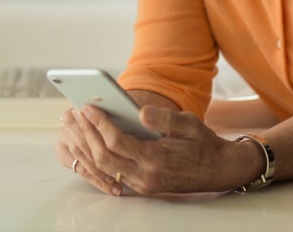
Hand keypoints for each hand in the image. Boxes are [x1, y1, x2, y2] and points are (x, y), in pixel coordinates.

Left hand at [55, 104, 251, 195]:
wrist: (220, 170)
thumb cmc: (204, 144)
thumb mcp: (189, 124)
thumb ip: (164, 118)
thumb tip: (140, 111)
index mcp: (156, 159)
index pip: (117, 142)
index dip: (99, 123)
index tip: (86, 107)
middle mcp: (146, 176)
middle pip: (104, 157)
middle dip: (85, 134)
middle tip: (71, 114)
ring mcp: (142, 185)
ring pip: (104, 169)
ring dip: (86, 147)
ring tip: (74, 126)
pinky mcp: (142, 186)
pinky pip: (112, 175)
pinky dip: (96, 159)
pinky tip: (86, 142)